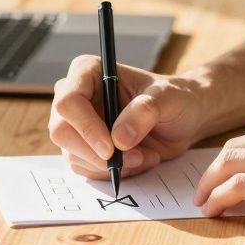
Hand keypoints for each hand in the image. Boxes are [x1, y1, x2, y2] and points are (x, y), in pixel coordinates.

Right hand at [49, 54, 204, 178]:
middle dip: (95, 153)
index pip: (68, 101)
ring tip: (144, 155)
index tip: (110, 148)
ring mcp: (79, 124)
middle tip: (131, 159)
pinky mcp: (86, 148)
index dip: (85, 127)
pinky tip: (138, 160)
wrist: (183, 118)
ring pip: (73, 155)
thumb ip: (144, 112)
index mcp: (89, 72)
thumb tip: (119, 140)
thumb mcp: (167, 98)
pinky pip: (85, 169)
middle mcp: (77, 97)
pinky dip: (113, 172)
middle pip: (61, 131)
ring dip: (110, 165)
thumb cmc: (175, 98)